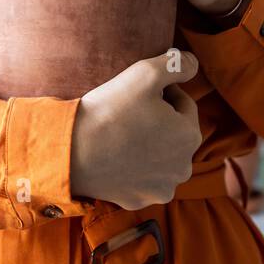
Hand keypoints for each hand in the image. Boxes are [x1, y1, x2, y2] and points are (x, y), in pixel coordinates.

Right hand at [70, 48, 202, 210]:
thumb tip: (192, 62)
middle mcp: (183, 167)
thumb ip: (177, 64)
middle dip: (159, 121)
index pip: (183, 104)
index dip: (161, 93)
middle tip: (129, 112)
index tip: (137, 93)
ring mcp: (161, 188)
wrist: (70, 152)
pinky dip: (134, 167)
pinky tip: (117, 157)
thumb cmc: (109, 111)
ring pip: (161, 157)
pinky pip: (142, 178)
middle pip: (174, 132)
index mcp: (190, 136)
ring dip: (150, 145)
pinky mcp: (139, 201)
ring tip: (123, 134)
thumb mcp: (145, 73)